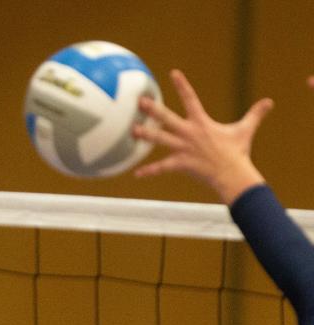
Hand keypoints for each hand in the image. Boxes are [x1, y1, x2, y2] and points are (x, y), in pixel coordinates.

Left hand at [132, 69, 271, 204]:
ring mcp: (183, 148)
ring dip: (146, 134)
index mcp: (202, 122)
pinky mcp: (181, 163)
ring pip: (160, 139)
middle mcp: (190, 133)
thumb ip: (255, 114)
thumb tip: (270, 102)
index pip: (191, 98)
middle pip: (167, 117)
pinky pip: (162, 167)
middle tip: (140, 101)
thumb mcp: (245, 129)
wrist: (232, 174)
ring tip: (132, 129)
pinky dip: (150, 171)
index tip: (173, 73)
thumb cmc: (238, 152)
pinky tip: (136, 174)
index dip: (182, 85)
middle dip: (153, 109)